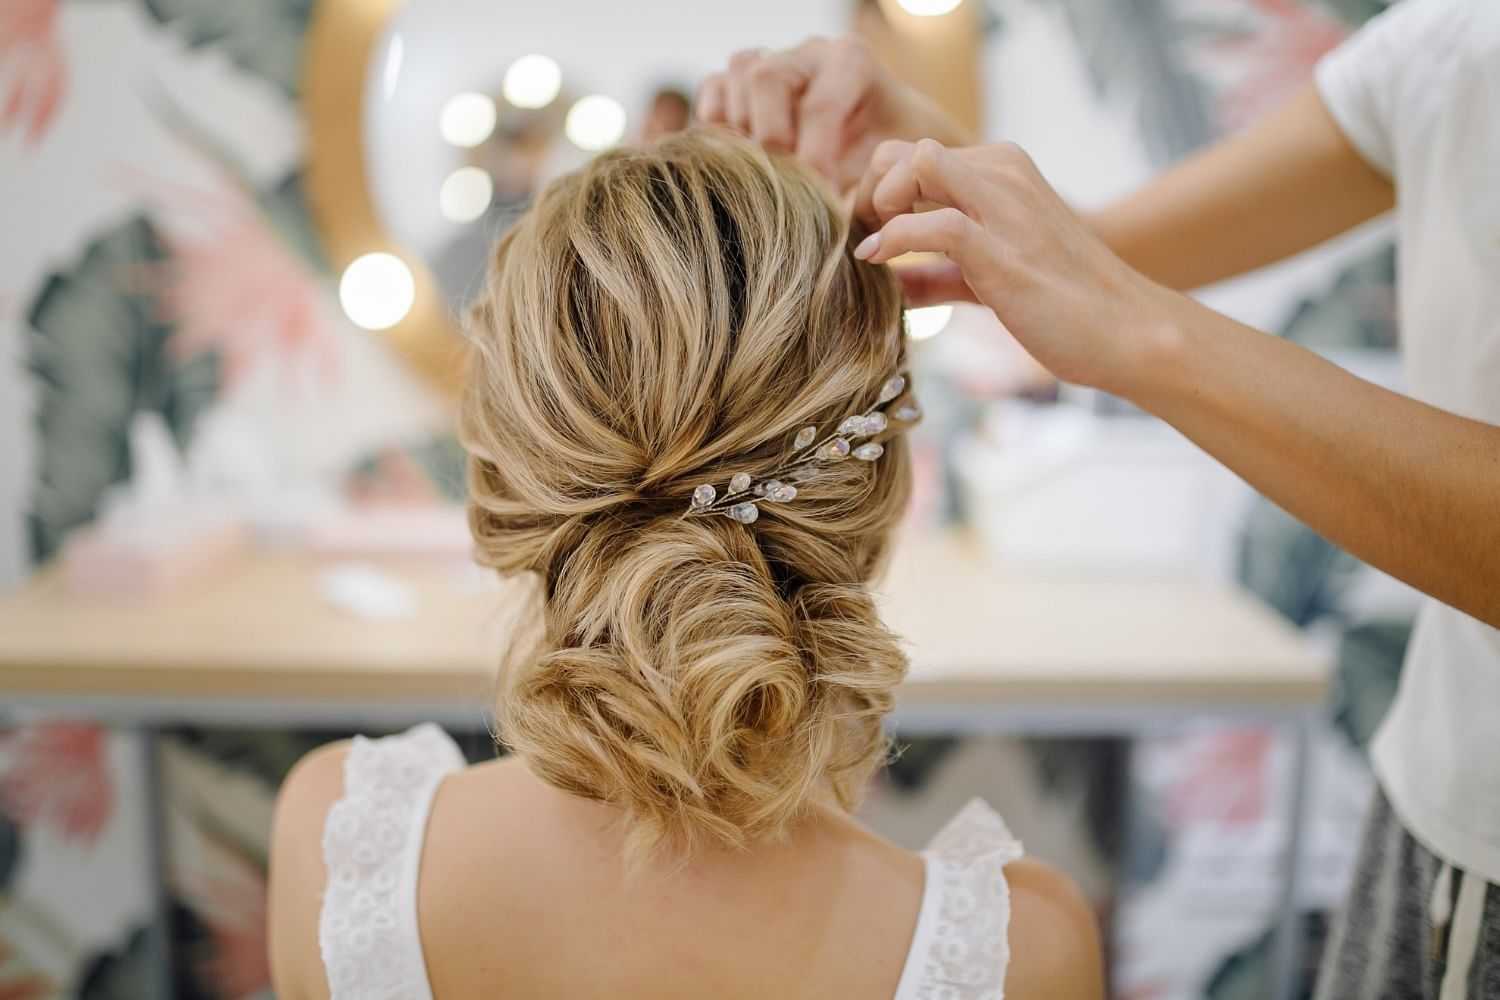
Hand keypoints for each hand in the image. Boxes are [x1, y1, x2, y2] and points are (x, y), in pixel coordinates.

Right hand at [695, 37, 969, 192]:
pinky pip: (712, 90)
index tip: (821, 201)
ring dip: (741, 133)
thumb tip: (838, 218)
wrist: (878, 141)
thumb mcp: (897, 164)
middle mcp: (805, 55)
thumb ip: (876, 184)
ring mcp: (769, 63)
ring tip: (764, 175)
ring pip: (736, 79)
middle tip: (784, 185)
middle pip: (766, 78)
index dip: (816, 159)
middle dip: (771, 138)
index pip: (821, 104)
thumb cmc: (889, 154)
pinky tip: (738, 160)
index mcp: (850, 62)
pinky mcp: (739, 83)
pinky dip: (715, 125)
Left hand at [853, 140, 1174, 394]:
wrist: (1128, 332)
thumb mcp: (988, 281)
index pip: (914, 155)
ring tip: (871, 249)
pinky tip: (880, 266)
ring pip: (914, 165)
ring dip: (878, 205)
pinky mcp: (1002, 248)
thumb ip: (939, 275)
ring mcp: (1004, 206)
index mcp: (1002, 171)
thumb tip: (887, 284)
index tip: (869, 235)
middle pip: (903, 150)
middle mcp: (1002, 173)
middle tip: (864, 240)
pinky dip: (894, 242)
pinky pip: (930, 224)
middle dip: (869, 191)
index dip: (878, 191)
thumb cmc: (1065, 308)